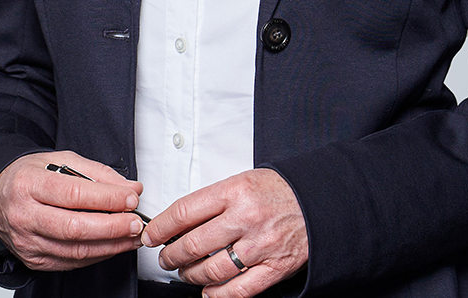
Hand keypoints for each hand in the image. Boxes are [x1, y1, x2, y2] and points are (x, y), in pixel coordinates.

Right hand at [0, 150, 144, 270]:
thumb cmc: (29, 176)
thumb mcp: (60, 160)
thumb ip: (97, 173)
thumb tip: (130, 188)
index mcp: (30, 184)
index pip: (74, 193)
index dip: (107, 198)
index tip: (130, 198)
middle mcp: (25, 215)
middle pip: (74, 227)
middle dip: (112, 227)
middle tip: (136, 222)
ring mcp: (27, 242)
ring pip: (74, 250)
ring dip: (110, 245)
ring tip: (132, 236)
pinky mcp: (33, 260)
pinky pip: (70, 262)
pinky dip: (95, 255)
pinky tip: (112, 245)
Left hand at [142, 169, 307, 296]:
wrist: (316, 201)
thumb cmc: (277, 190)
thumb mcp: (242, 180)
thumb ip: (213, 201)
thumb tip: (179, 221)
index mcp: (235, 191)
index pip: (185, 211)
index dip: (161, 227)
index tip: (151, 235)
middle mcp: (246, 218)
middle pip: (194, 244)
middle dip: (171, 255)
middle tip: (165, 256)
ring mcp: (260, 245)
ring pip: (211, 270)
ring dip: (190, 275)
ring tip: (185, 271)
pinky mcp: (273, 268)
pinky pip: (238, 290)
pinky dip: (217, 295)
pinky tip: (208, 292)